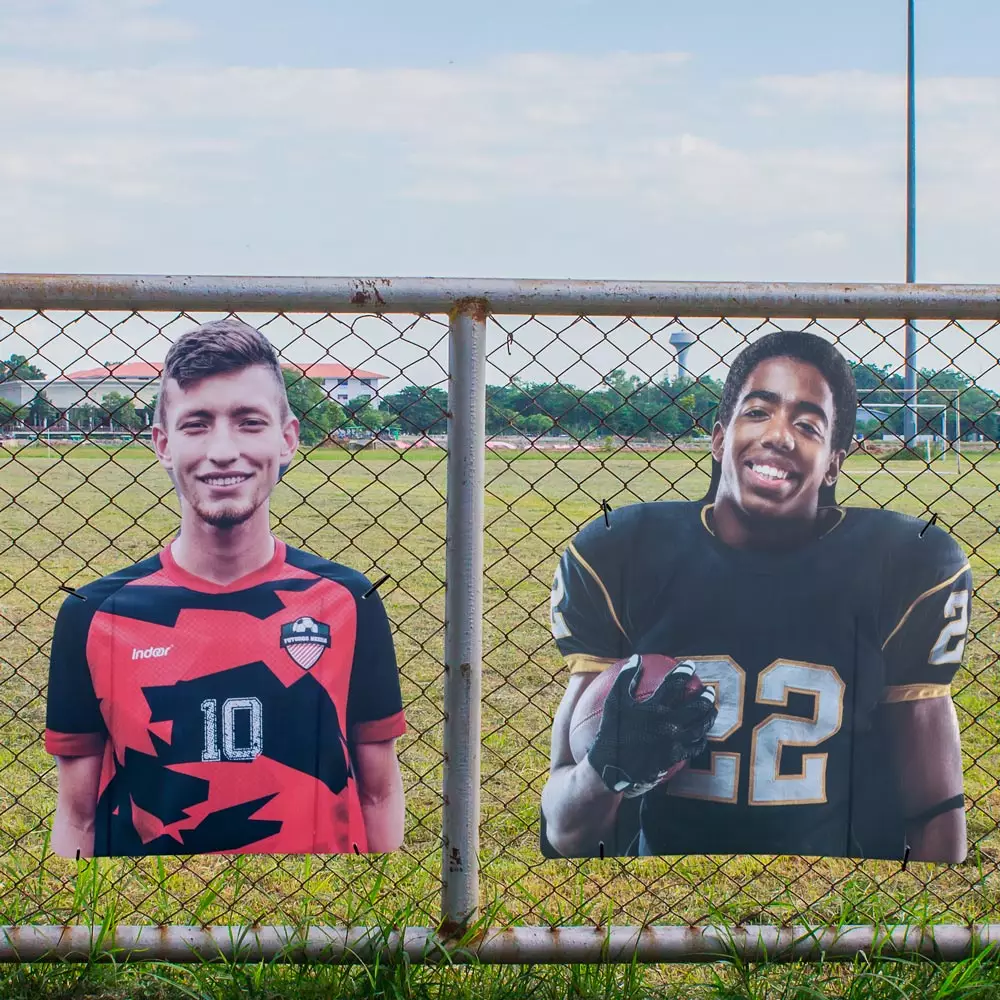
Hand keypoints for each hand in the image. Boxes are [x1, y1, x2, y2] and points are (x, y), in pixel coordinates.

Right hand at [586, 655, 716, 797]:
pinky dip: (702, 738)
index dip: (684, 672)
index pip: (674, 685)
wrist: (612, 766)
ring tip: (712, 709)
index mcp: (653, 708)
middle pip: (696, 706)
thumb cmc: (612, 731)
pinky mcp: (675, 756)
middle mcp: (667, 723)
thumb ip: (626, 678)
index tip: (690, 666)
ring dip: (709, 716)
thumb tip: (637, 658)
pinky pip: (695, 746)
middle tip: (709, 690)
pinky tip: (702, 734)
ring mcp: (673, 741)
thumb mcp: (614, 701)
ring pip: (700, 726)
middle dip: (706, 696)